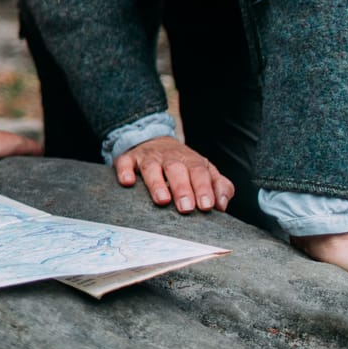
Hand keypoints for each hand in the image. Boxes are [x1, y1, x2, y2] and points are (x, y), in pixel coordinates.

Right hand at [113, 135, 233, 213]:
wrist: (153, 141)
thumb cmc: (182, 164)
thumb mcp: (204, 171)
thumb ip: (218, 186)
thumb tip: (222, 205)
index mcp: (191, 161)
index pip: (200, 172)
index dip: (204, 188)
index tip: (206, 206)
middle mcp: (170, 157)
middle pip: (177, 170)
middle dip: (182, 188)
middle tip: (186, 208)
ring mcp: (148, 157)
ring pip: (152, 168)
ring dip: (157, 183)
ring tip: (163, 200)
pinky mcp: (128, 158)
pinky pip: (125, 162)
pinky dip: (125, 172)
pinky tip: (128, 182)